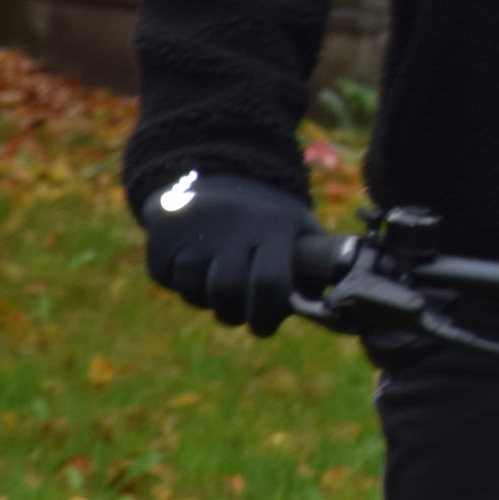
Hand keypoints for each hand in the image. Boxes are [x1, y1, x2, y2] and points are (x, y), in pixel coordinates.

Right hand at [140, 170, 318, 336]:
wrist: (214, 173)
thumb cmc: (266, 216)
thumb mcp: (298, 226)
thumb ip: (314, 266)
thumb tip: (333, 310)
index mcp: (274, 224)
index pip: (270, 283)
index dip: (267, 316)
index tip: (264, 326)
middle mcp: (234, 223)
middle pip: (227, 292)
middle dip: (234, 314)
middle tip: (240, 314)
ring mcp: (196, 226)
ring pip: (195, 289)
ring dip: (206, 299)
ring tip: (219, 285)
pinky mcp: (165, 232)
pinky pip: (169, 278)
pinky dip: (181, 283)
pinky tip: (195, 264)